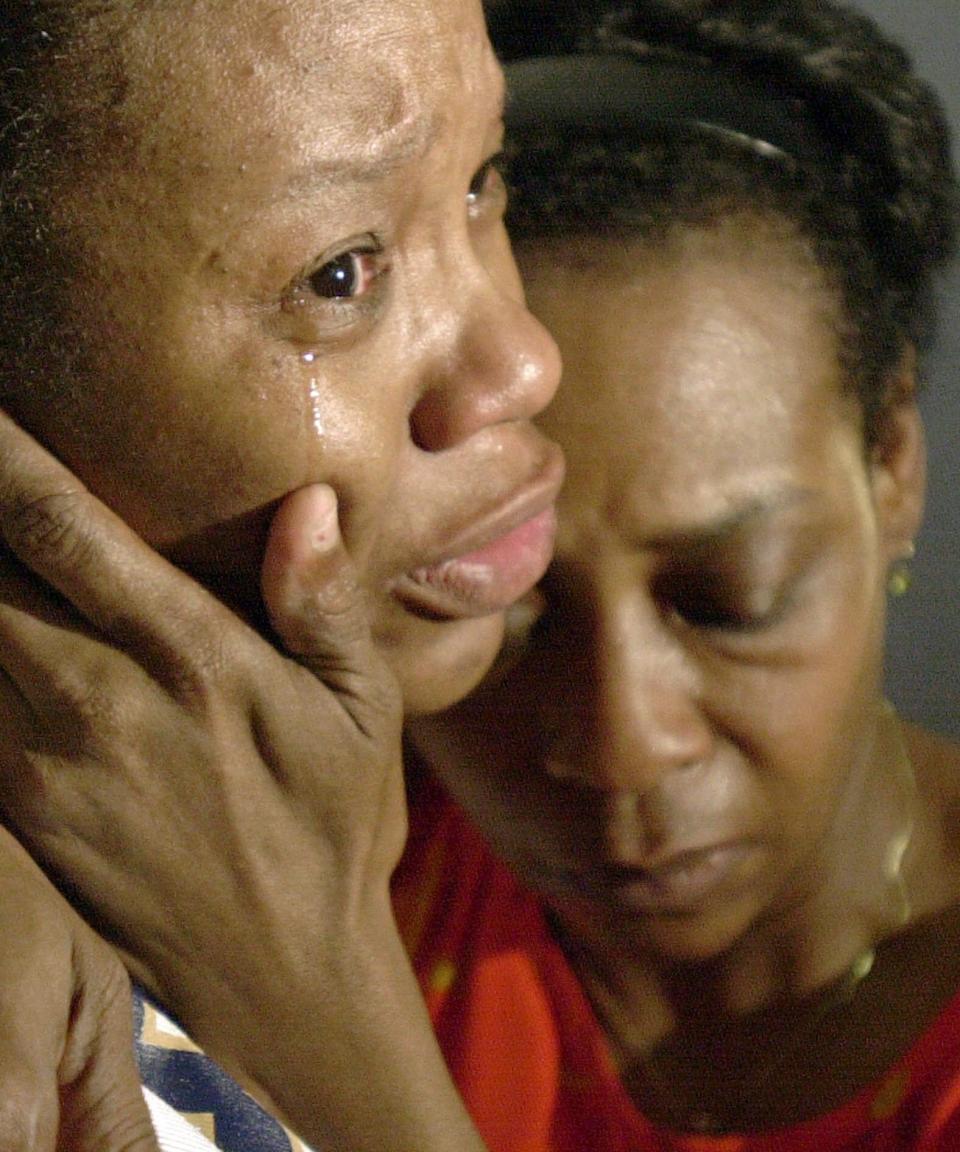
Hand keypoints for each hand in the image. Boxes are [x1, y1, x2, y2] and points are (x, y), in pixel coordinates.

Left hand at [0, 411, 483, 1150]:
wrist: (279, 975)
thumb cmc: (332, 827)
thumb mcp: (364, 714)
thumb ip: (327, 606)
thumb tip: (309, 503)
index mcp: (187, 658)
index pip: (63, 529)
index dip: (4, 455)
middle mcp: (95, 700)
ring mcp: (41, 765)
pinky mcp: (16, 816)